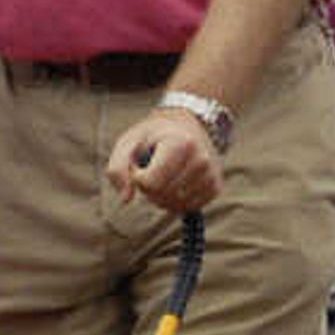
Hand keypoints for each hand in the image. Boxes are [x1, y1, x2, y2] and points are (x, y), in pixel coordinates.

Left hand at [107, 104, 222, 213]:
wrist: (189, 126)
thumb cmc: (154, 136)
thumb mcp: (129, 142)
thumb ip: (118, 168)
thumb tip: (126, 199)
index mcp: (180, 144)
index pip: (150, 183)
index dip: (138, 177)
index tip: (142, 163)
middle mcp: (200, 159)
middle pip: (162, 196)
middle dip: (150, 189)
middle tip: (153, 169)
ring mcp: (211, 174)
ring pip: (175, 205)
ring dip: (162, 196)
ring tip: (165, 175)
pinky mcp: (215, 187)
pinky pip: (188, 208)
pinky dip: (177, 201)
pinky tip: (176, 184)